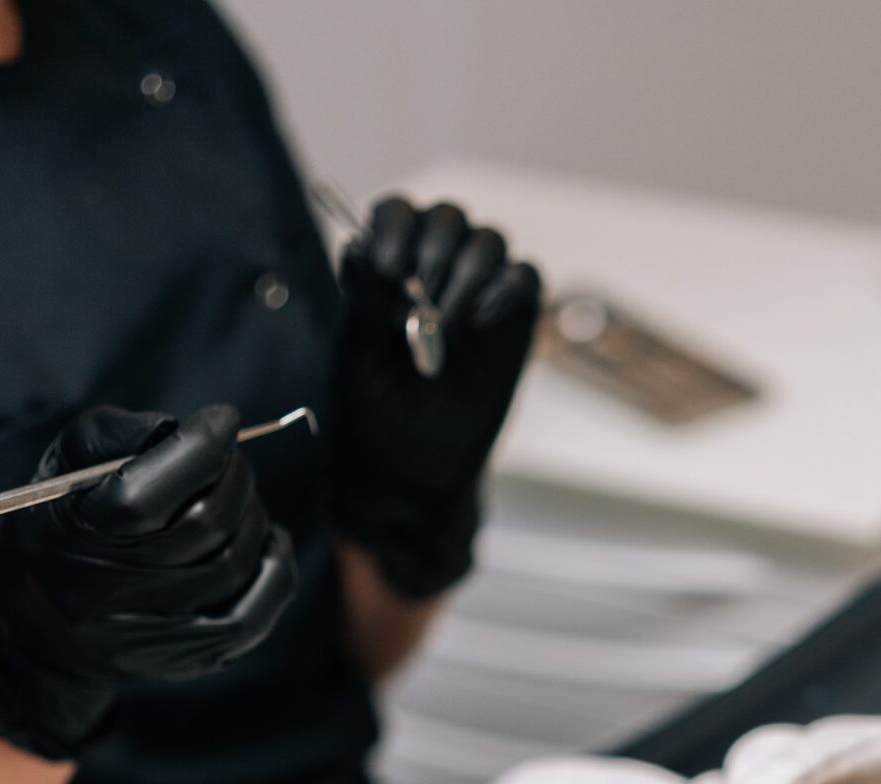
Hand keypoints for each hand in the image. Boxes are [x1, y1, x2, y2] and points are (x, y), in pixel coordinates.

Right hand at [0, 404, 297, 758]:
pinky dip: (274, 565)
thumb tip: (176, 425)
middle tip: (227, 458)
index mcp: (85, 536)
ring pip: (239, 559)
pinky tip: (263, 542)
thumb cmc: (70, 525)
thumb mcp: (63, 469)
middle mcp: (123, 590)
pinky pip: (261, 609)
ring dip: (251, 514)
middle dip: (232, 474)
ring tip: (233, 499)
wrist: (53, 621)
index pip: (150, 493)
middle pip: (208, 521)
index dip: (201, 446)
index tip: (222, 419)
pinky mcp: (199, 655)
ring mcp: (165, 630)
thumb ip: (110, 433)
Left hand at [330, 196, 542, 599]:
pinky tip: (475, 325)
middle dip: (434, 249)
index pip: (397, 212)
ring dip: (467, 272)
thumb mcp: (357, 359)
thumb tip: (354, 244)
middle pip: (450, 217)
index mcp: (387, 272)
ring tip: (446, 324)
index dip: (396, 225)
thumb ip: (361, 302)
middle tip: (418, 298)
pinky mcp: (514, 323)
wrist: (413, 475)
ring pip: (489, 241)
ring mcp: (478, 298)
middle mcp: (435, 274)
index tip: (386, 267)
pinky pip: (526, 275)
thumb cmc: (374, 416)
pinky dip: (505, 287)